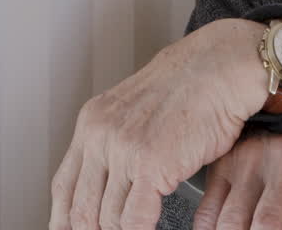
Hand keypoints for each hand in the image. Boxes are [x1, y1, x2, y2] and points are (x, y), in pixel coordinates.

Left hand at [50, 19, 269, 229]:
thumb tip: (109, 179)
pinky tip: (148, 229)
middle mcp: (101, 136)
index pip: (63, 187)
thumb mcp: (135, 109)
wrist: (219, 68)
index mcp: (92, 122)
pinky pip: (134, 219)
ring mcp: (124, 151)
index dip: (64, 219)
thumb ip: (116, 141)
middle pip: (80, 208)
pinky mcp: (151, 165)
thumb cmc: (189, 88)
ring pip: (107, 219)